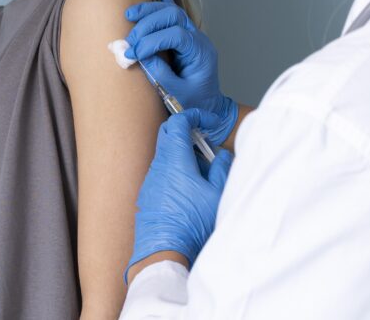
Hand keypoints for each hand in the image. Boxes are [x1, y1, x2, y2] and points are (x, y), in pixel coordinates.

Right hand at [124, 0, 237, 145]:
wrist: (208, 108)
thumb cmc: (195, 104)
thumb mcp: (177, 94)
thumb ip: (160, 74)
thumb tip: (139, 54)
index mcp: (200, 53)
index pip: (176, 35)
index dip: (152, 41)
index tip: (134, 53)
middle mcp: (197, 38)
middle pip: (173, 17)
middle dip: (148, 25)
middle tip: (130, 41)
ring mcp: (190, 33)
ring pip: (170, 10)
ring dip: (149, 10)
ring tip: (130, 14)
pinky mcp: (181, 33)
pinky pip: (172, 8)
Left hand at [125, 109, 233, 282]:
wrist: (163, 252)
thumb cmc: (191, 223)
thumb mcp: (217, 194)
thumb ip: (222, 168)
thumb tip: (220, 156)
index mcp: (174, 159)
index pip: (178, 122)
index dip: (193, 116)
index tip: (206, 121)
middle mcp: (158, 166)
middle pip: (167, 134)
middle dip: (186, 131)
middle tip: (203, 142)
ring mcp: (150, 180)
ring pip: (164, 154)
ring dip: (182, 154)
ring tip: (201, 172)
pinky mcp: (147, 195)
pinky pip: (160, 172)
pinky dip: (174, 170)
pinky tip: (188, 189)